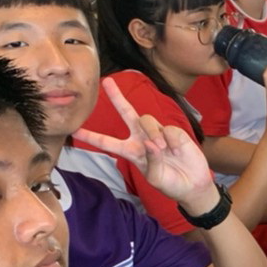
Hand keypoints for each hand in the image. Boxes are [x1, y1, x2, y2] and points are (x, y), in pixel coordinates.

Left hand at [73, 79, 217, 213]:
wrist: (193, 185)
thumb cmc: (170, 184)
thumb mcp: (156, 178)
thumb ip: (151, 160)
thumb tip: (151, 142)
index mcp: (131, 151)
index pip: (106, 143)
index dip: (90, 136)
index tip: (74, 131)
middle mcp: (141, 138)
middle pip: (126, 113)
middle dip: (117, 97)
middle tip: (107, 82)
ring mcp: (158, 133)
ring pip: (147, 120)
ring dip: (152, 133)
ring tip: (161, 148)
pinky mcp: (174, 132)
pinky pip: (168, 129)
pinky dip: (171, 139)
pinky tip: (176, 150)